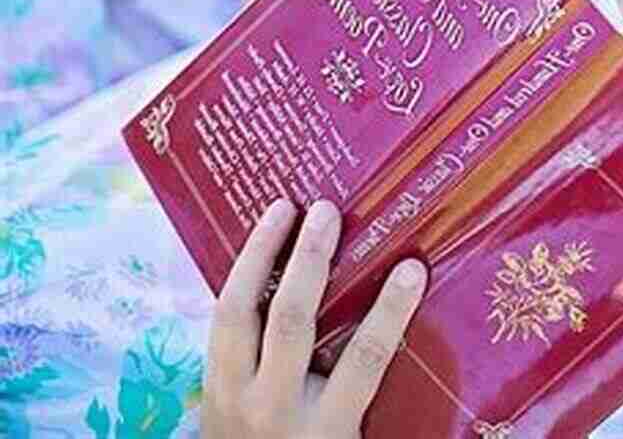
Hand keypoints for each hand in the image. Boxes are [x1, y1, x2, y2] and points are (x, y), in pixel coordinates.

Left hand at [202, 198, 427, 437]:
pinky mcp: (208, 387)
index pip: (364, 361)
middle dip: (310, 262)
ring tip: (281, 209)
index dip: (389, 311)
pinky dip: (238, 278)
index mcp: (325, 427)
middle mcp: (273, 406)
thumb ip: (366, 390)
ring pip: (238, 313)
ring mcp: (231, 395)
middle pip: (291, 323)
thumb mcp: (351, 438)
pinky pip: (220, 322)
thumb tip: (402, 321)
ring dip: (260, 254)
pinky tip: (254, 247)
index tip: (412, 267)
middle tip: (328, 212)